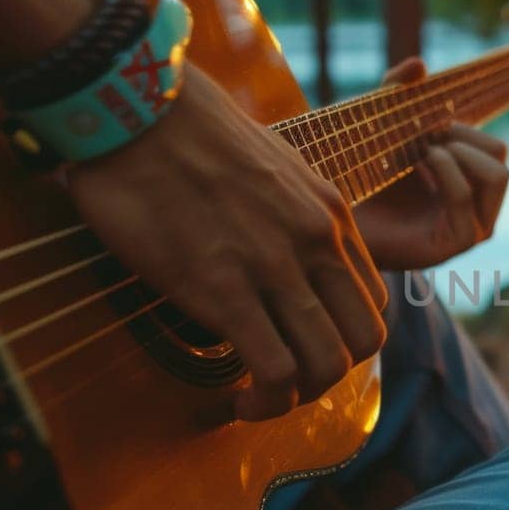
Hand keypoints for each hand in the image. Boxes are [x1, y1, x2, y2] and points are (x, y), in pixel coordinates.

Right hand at [66, 63, 388, 420]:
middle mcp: (316, 242)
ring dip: (295, 399)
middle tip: (284, 381)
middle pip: (364, 340)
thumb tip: (272, 247)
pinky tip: (236, 402)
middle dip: (329, 375)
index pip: (371, 301)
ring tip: (257, 402)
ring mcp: (274, 266)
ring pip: (326, 364)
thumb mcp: (269, 166)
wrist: (137, 107)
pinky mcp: (223, 289)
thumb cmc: (186, 134)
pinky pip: (273, 370)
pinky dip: (263, 401)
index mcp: (330, 214)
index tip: (299, 346)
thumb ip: (287, 211)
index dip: (342, 338)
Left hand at [352, 57, 508, 269]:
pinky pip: (468, 200)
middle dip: (462, 138)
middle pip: (501, 157)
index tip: (424, 131)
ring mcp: (469, 227)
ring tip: (421, 156)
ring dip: (458, 154)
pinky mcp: (453, 244)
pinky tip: (418, 169)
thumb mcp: (378, 125)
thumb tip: (419, 64)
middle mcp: (475, 206)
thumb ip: (396, 92)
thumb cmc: (356, 177)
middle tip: (423, 142)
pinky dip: (446, 174)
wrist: (330, 220)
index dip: (462, 129)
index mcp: (467, 182)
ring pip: (498, 176)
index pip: (494, 148)